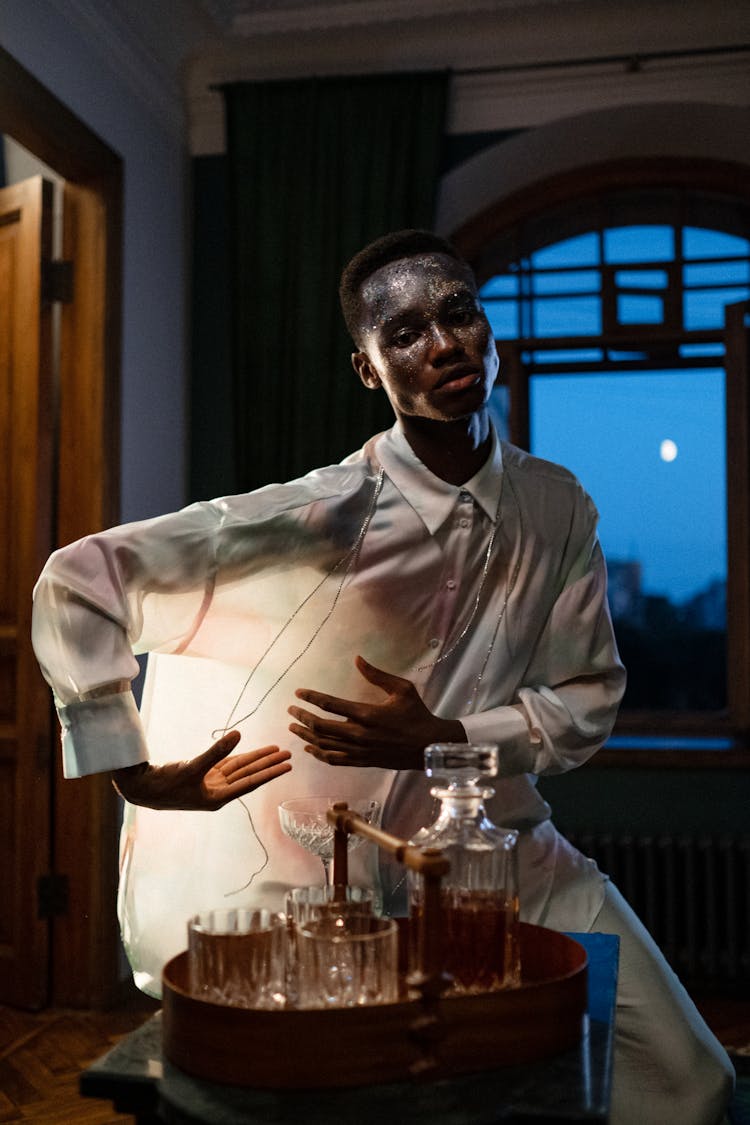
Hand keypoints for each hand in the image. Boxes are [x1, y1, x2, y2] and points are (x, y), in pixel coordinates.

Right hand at [111, 731, 291, 809]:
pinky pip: (226, 766)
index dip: (270, 772)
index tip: (287, 765)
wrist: (141, 789)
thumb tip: (239, 734)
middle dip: (268, 764)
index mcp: (217, 798)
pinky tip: (250, 753)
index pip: (250, 783)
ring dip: (256, 760)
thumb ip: (216, 751)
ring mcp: (210, 784)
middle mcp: (217, 793)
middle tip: (289, 754)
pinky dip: (238, 758)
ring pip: (239, 769)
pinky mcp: (203, 776)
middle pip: (248, 775)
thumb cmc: (164, 783)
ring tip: (276, 751)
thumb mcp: (192, 767)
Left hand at [288, 655, 465, 770]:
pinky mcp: (362, 762)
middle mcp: (360, 734)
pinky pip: (334, 760)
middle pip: (321, 727)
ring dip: (305, 736)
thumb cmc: (417, 714)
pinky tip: (309, 748)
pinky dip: (318, 754)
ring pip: (324, 745)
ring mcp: (360, 751)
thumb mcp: (402, 689)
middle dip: (302, 717)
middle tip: (290, 710)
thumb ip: (377, 675)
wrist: (430, 746)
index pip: (331, 705)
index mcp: (367, 714)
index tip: (298, 693)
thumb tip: (357, 659)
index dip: (311, 698)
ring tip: (293, 727)